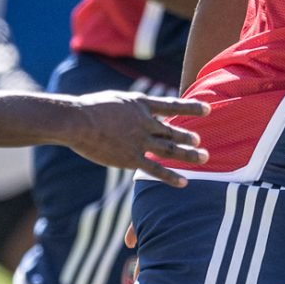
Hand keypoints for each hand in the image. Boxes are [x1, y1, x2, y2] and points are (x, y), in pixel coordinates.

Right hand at [63, 92, 209, 185]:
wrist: (77, 121)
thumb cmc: (90, 109)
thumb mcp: (115, 100)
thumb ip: (130, 106)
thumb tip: (139, 108)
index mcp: (140, 105)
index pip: (171, 105)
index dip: (190, 108)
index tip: (207, 109)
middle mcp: (145, 123)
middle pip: (173, 131)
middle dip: (188, 138)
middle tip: (201, 142)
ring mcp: (139, 141)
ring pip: (170, 150)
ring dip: (188, 155)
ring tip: (204, 158)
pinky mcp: (131, 159)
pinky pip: (155, 170)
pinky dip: (171, 177)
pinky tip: (184, 182)